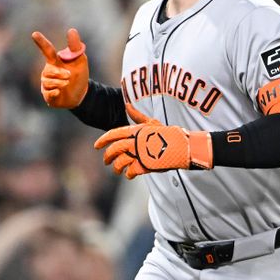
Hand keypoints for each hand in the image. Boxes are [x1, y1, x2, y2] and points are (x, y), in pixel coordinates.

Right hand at [31, 28, 88, 107]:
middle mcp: (48, 71)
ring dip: (60, 83)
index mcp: (55, 60)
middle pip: (49, 70)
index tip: (34, 34)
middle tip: (69, 75)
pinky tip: (59, 92)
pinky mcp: (47, 94)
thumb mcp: (80, 60)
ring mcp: (46, 83)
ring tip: (67, 83)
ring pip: (48, 82)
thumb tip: (71, 30)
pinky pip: (48, 93)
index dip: (41, 42)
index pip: (47, 50)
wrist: (81, 94)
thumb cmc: (79, 74)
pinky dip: (55, 92)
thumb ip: (75, 47)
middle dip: (59, 73)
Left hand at [94, 104, 211, 178]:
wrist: (183, 146)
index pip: (114, 134)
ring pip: (120, 162)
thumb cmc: (168, 134)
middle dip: (107, 156)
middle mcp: (136, 141)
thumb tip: (127, 105)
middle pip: (114, 149)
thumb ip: (138, 116)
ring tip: (118, 170)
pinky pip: (131, 171)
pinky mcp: (145, 165)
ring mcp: (140, 154)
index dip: (103, 140)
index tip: (96, 146)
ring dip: (117, 168)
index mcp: (136, 130)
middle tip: (106, 161)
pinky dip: (128, 174)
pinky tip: (129, 174)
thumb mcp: (152, 122)